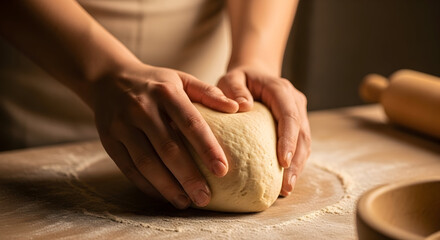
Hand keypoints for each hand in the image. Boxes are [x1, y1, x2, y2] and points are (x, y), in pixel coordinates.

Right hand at [88, 63, 237, 208]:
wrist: (108, 79)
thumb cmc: (155, 82)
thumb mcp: (181, 79)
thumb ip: (208, 93)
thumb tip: (237, 108)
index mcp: (165, 92)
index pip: (190, 123)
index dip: (207, 148)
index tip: (223, 170)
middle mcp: (142, 108)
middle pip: (168, 148)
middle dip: (188, 176)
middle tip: (205, 198)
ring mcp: (122, 126)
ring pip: (146, 163)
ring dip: (167, 186)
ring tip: (185, 202)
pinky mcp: (109, 140)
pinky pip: (129, 168)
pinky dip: (147, 185)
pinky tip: (163, 195)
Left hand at [217, 66, 310, 195]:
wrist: (255, 73)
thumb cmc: (240, 78)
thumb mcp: (231, 77)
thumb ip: (234, 89)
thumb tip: (242, 106)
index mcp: (280, 89)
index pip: (289, 115)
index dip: (289, 139)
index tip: (283, 161)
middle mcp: (294, 101)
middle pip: (301, 133)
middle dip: (296, 161)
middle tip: (286, 186)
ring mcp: (299, 112)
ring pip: (305, 142)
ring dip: (298, 166)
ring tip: (286, 189)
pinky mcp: (297, 124)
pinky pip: (300, 145)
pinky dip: (295, 163)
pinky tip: (285, 180)